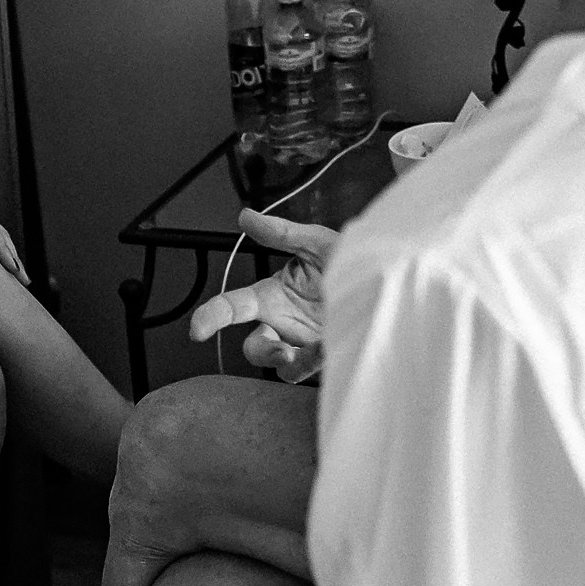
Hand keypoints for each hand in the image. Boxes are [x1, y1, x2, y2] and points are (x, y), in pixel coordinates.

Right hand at [189, 210, 335, 381]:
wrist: (386, 283)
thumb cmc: (350, 261)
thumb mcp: (317, 243)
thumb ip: (281, 234)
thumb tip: (245, 216)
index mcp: (273, 296)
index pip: (233, 307)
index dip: (211, 317)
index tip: (197, 330)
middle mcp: (283, 323)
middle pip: (253, 347)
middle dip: (260, 350)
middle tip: (277, 346)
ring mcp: (303, 343)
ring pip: (278, 364)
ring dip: (288, 359)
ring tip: (309, 348)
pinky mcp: (323, 357)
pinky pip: (307, 368)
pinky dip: (313, 360)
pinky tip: (328, 344)